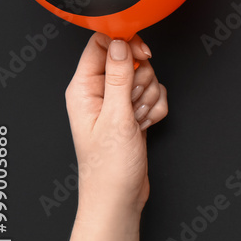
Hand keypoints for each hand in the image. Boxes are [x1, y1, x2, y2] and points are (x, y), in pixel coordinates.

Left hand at [65, 33, 167, 215]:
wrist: (118, 196)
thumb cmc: (107, 167)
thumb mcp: (115, 117)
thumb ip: (118, 76)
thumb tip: (120, 43)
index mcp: (84, 88)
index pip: (101, 45)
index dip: (125, 45)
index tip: (143, 56)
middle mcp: (98, 92)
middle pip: (130, 61)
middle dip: (141, 81)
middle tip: (134, 104)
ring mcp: (116, 103)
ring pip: (146, 78)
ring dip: (149, 99)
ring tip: (138, 121)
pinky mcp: (132, 112)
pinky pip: (154, 96)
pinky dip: (155, 110)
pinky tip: (146, 126)